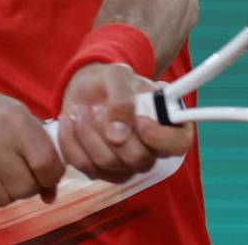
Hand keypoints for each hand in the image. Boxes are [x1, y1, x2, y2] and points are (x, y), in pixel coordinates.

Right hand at [0, 87, 64, 211]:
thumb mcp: (17, 116)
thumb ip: (40, 148)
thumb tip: (50, 194)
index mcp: (13, 117)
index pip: (46, 162)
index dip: (52, 176)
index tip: (47, 176)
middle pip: (25, 187)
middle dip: (28, 187)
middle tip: (21, 175)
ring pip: (3, 199)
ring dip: (7, 194)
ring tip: (0, 176)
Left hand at [57, 63, 192, 181]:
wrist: (88, 90)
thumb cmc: (111, 81)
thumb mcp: (118, 76)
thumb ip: (122, 99)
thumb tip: (118, 135)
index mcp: (168, 124)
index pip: (178, 144)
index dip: (161, 138)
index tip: (140, 120)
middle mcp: (151, 150)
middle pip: (138, 159)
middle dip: (110, 131)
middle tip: (97, 107)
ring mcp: (127, 165)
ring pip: (107, 163)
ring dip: (87, 133)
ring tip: (81, 109)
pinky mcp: (102, 171)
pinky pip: (84, 166)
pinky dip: (71, 142)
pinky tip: (69, 122)